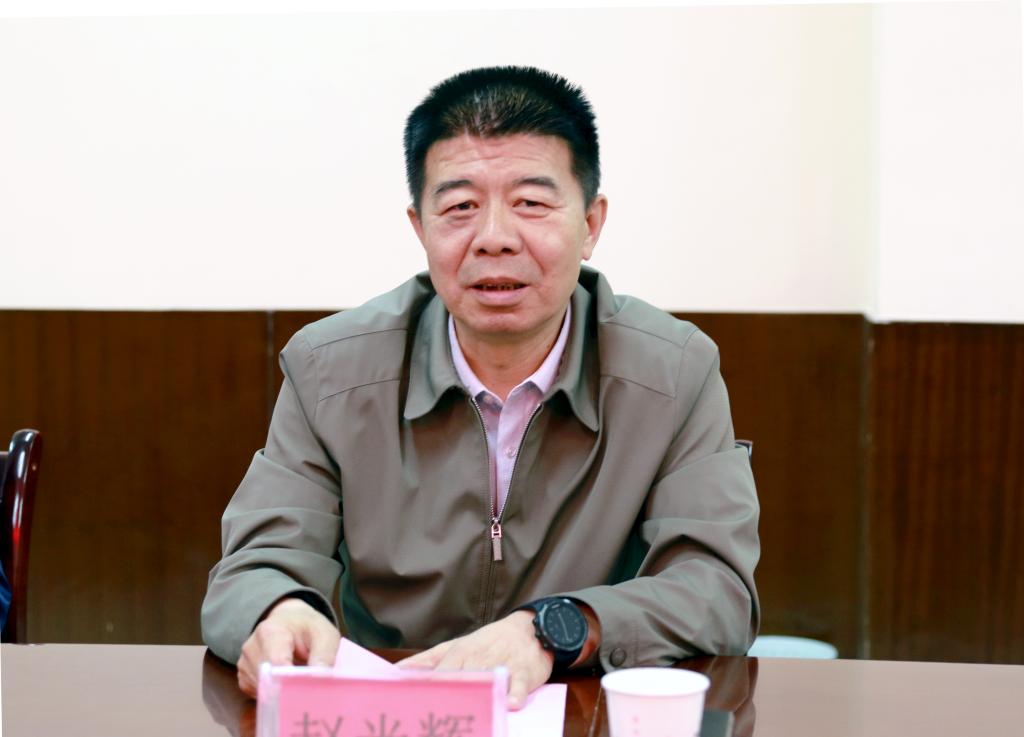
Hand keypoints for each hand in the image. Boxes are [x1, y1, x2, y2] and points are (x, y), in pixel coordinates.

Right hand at [236, 597, 340, 696]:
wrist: (290, 622)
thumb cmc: (308, 629)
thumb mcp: (325, 635)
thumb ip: (324, 656)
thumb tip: (319, 680)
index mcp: (271, 632)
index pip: (276, 664)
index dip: (291, 682)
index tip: (306, 691)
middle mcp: (251, 647)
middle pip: (269, 681)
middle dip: (289, 690)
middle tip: (307, 690)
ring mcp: (244, 664)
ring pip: (264, 691)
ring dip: (282, 692)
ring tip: (296, 678)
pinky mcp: (243, 677)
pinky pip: (259, 695)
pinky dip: (273, 695)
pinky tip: (283, 682)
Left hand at [395, 612, 552, 709]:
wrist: (529, 629)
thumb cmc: (488, 642)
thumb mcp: (456, 646)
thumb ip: (428, 660)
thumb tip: (398, 671)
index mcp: (460, 653)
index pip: (439, 673)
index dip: (427, 690)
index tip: (411, 706)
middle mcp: (479, 659)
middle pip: (461, 679)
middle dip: (448, 695)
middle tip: (435, 715)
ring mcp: (502, 664)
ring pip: (488, 680)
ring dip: (479, 694)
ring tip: (469, 710)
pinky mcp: (524, 671)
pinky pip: (519, 683)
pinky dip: (515, 693)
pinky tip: (511, 704)